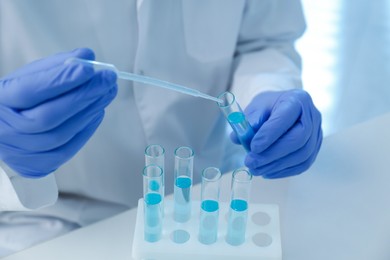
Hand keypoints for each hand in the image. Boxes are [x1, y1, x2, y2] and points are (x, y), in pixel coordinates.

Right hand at [0, 48, 117, 177]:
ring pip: (62, 134)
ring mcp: (21, 152)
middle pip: (50, 116)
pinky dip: (87, 128)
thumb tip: (87, 57)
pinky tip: (98, 111)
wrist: (5, 129)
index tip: (88, 68)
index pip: (30, 90)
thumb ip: (57, 66)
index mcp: (0, 101)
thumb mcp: (30, 76)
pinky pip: (68, 149)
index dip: (61, 80)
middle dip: (84, 95)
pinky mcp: (38, 165)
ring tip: (107, 92)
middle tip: (108, 79)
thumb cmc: (20, 100)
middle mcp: (6, 130)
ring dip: (90, 110)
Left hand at [231, 90, 321, 177]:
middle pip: (298, 139)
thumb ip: (248, 121)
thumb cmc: (269, 107)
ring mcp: (317, 132)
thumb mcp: (256, 107)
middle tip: (251, 162)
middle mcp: (312, 115)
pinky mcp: (315, 147)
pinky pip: (303, 164)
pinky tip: (267, 172)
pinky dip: (284, 171)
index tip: (253, 147)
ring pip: (302, 155)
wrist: (282, 108)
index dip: (270, 134)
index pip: (286, 118)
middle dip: (272, 154)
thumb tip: (238, 138)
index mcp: (296, 100)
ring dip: (276, 166)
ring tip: (256, 169)